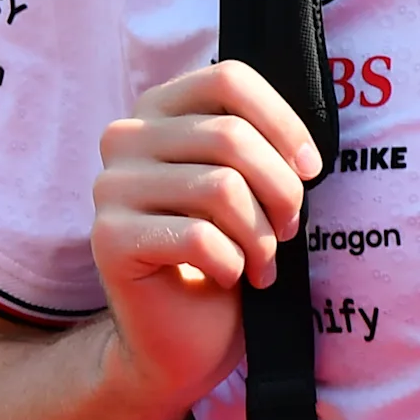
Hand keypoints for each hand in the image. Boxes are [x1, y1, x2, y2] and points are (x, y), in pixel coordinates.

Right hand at [87, 61, 322, 411]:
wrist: (180, 341)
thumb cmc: (223, 256)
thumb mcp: (245, 186)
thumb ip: (256, 147)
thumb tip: (304, 150)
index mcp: (158, 110)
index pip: (228, 78)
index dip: (283, 122)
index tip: (310, 170)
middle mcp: (124, 137)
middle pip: (231, 135)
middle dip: (281, 190)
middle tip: (290, 231)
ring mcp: (109, 187)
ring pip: (221, 187)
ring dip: (261, 235)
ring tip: (264, 262)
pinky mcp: (108, 239)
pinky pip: (199, 238)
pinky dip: (233, 262)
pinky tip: (231, 277)